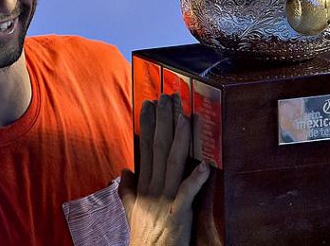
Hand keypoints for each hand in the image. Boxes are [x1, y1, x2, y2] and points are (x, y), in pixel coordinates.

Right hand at [119, 94, 209, 245]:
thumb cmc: (144, 237)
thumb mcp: (131, 210)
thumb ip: (127, 189)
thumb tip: (125, 169)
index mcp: (143, 185)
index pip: (145, 148)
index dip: (147, 124)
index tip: (148, 103)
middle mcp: (152, 188)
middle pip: (158, 148)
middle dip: (163, 121)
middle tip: (167, 97)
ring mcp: (165, 200)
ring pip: (172, 162)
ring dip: (179, 138)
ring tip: (184, 116)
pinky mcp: (178, 214)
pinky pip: (187, 193)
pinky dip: (195, 179)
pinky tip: (203, 165)